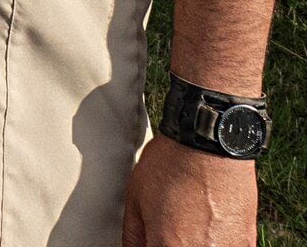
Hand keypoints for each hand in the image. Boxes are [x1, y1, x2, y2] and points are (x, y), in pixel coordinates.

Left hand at [122, 136, 256, 244]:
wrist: (210, 144)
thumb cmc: (171, 165)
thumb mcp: (135, 198)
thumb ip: (134, 235)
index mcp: (168, 246)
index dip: (151, 244)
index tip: (152, 237)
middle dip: (170, 241)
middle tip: (169, 225)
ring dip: (194, 241)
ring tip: (190, 220)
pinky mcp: (246, 242)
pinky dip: (216, 242)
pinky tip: (208, 225)